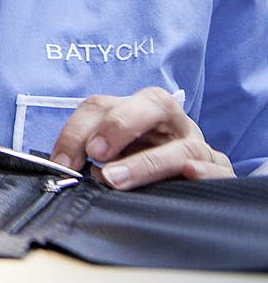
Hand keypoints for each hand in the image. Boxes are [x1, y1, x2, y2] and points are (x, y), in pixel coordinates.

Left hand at [49, 88, 233, 188]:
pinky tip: (189, 174)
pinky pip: (218, 169)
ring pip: (179, 145)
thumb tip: (67, 167)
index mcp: (138, 109)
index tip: (64, 159)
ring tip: (116, 179)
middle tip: (95, 154)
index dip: (79, 129)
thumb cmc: (142, 159)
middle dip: (119, 125)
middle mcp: (172, 121)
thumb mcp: (114, 153)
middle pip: (152, 104)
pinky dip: (205, 172)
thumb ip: (94, 155)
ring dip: (146, 163)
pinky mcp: (219, 171)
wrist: (190, 177)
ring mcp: (198, 145)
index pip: (105, 105)